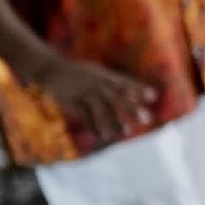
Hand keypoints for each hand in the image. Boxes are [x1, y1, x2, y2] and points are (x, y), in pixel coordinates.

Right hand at [32, 56, 155, 144]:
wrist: (52, 69)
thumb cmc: (79, 71)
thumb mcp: (99, 72)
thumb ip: (115, 82)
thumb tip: (133, 93)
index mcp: (105, 76)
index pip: (125, 83)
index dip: (139, 89)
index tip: (153, 97)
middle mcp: (97, 85)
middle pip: (117, 98)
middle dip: (132, 109)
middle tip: (147, 119)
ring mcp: (85, 94)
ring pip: (102, 110)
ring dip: (115, 122)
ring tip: (127, 132)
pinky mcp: (72, 103)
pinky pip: (86, 117)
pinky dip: (95, 127)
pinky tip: (103, 136)